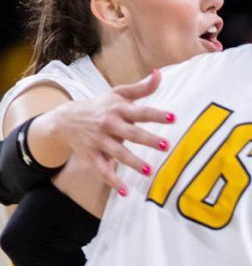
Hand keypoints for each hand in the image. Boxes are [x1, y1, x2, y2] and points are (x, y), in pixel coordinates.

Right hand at [39, 70, 172, 194]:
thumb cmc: (100, 106)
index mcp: (118, 109)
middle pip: (131, 133)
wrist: (65, 119)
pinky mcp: (92, 156)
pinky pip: (103, 170)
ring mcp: (100, 141)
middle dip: (148, 140)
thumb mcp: (118, 94)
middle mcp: (109, 125)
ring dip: (133, 162)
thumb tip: (159, 74)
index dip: (156, 114)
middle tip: (166, 145)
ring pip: (118, 154)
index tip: (173, 117)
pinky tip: (125, 192)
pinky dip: (113, 182)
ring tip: (148, 171)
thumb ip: (141, 88)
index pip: (140, 112)